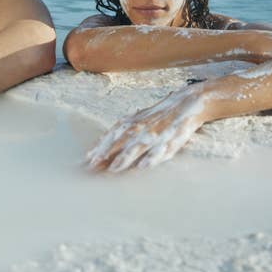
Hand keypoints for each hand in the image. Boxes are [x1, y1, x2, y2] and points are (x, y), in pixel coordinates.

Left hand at [86, 84, 207, 171]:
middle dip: (105, 155)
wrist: (187, 101)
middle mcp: (140, 127)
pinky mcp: (171, 139)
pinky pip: (160, 150)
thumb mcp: (137, 120)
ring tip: (113, 169)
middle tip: (91, 167)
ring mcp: (155, 133)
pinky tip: (143, 167)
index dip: (97, 149)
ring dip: (124, 158)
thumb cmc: (158, 115)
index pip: (110, 137)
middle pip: (119, 142)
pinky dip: (151, 158)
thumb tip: (100, 146)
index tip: (84, 161)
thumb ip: (120, 132)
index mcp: (130, 123)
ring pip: (137, 147)